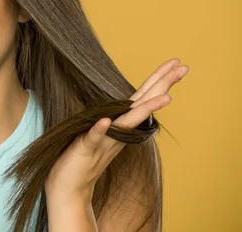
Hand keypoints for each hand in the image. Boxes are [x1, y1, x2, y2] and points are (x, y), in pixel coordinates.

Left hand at [44, 58, 189, 199]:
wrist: (68, 189)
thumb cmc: (80, 158)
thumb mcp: (98, 132)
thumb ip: (110, 119)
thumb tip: (118, 102)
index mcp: (119, 124)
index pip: (141, 99)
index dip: (157, 80)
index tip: (175, 62)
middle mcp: (117, 132)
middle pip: (142, 105)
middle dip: (163, 86)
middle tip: (184, 68)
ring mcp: (103, 141)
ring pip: (126, 123)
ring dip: (144, 110)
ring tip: (164, 98)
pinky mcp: (85, 149)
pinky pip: (94, 138)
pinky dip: (100, 129)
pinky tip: (106, 120)